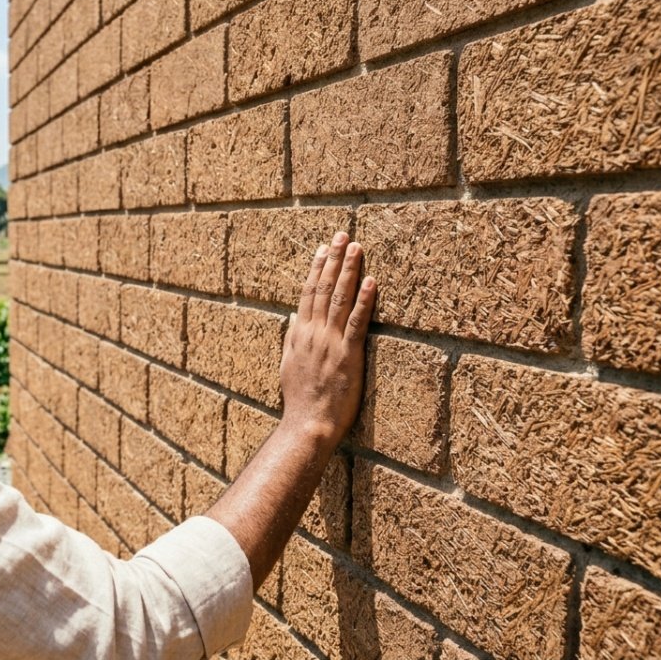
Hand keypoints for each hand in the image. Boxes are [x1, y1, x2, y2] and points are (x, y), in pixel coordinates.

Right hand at [279, 231, 374, 444]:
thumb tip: (296, 317)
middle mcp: (313, 333)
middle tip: (342, 235)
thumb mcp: (289, 365)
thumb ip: (293, 339)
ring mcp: (330, 342)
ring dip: (348, 271)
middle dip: (333, 260)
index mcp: (300, 335)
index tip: (322, 248)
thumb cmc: (300, 400)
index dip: (316, 268)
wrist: (307, 424)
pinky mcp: (348, 355)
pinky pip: (357, 322)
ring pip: (339, 299)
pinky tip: (371, 281)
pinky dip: (364, 300)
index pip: (308, 293)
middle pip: (323, 288)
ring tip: (356, 247)